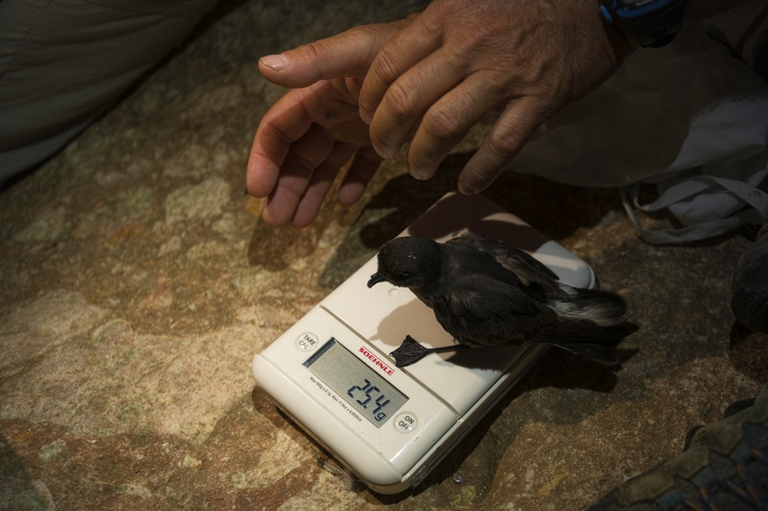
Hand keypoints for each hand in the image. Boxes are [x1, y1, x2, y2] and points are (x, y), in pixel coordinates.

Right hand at [247, 20, 409, 226]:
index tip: (258, 192)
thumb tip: (265, 66)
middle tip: (276, 221)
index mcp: (319, 92)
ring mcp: (356, 128)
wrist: (452, 59)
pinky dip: (352, 183)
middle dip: (284, 187)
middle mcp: (332, 112)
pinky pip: (361, 167)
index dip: (264, 160)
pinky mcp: (383, 141)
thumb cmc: (406, 50)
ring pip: (325, 166)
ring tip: (300, 224)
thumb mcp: (359, 52)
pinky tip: (346, 201)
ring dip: (311, 194)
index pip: (279, 128)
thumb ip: (315, 61)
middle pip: (298, 155)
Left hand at [358, 0, 636, 194]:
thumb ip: (429, 29)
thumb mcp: (467, 0)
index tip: (365, 114)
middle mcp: (469, 44)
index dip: (368, 98)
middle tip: (383, 149)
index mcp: (445, 16)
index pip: (387, 65)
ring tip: (417, 169)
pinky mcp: (538, 99)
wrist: (595, 0)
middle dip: (384, 135)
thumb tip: (388, 64)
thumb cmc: (523, 3)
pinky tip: (466, 186)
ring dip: (422, 157)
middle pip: (406, 100)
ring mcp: (505, 74)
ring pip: (444, 127)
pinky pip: (500, 146)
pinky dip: (478, 172)